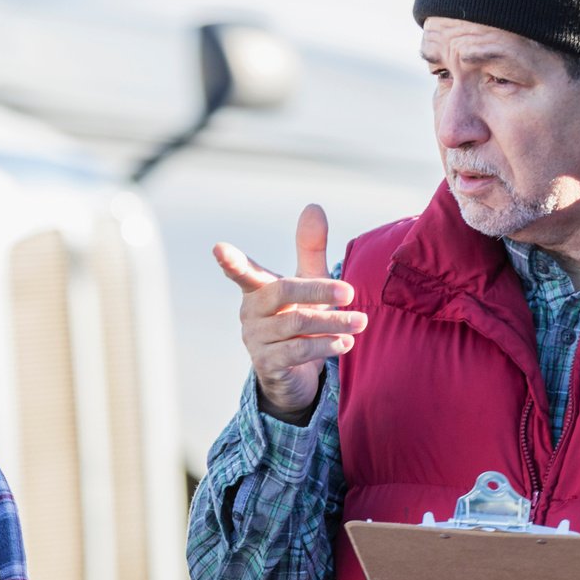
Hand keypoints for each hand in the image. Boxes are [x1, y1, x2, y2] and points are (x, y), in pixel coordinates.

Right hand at [212, 204, 366, 419]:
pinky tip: (345, 343)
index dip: (231, 261)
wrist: (292, 373)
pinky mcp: (267, 364)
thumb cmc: (298, 317)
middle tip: (351, 292)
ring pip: (295, 324)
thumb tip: (312, 206)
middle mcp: (251, 312)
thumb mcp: (307, 281)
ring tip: (361, 322)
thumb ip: (309, 247)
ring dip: (332, 323)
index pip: (242, 271)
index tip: (218, 248)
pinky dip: (324, 346)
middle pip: (283, 292)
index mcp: (257, 289)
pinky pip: (297, 351)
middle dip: (318, 291)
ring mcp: (255, 339)